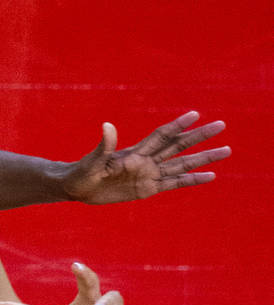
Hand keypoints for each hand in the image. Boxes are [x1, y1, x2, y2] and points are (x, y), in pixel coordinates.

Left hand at [61, 112, 228, 203]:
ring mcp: (149, 174)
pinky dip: (192, 179)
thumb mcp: (93, 160)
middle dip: (199, 136)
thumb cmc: (82, 171)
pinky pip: (174, 183)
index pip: (161, 136)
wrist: (77, 187)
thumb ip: (105, 145)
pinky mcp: (147, 189)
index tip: (196, 115)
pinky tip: (211, 176)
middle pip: (178, 146)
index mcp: (134, 152)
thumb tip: (107, 125)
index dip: (177, 125)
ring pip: (182, 164)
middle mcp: (146, 161)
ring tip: (226, 150)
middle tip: (222, 125)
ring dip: (203, 158)